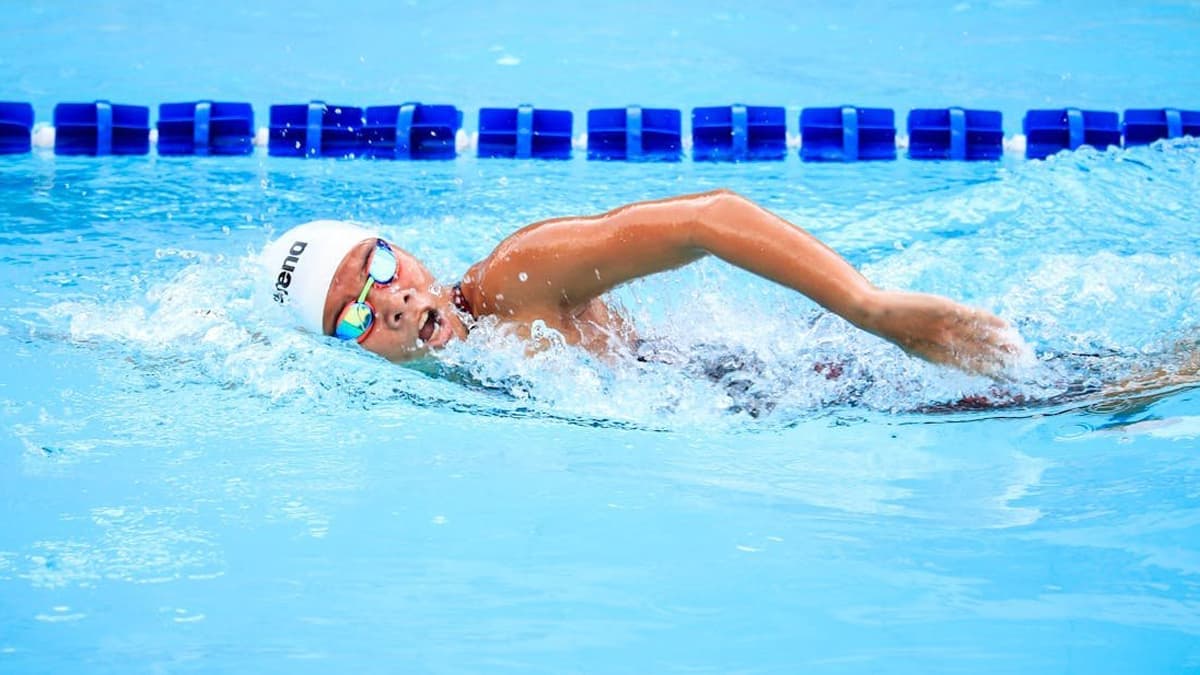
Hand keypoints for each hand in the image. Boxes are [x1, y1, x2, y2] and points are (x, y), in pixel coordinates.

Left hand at [861, 290, 1028, 378]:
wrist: (876, 314)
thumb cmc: (895, 331)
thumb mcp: (916, 347)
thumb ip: (936, 353)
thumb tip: (953, 357)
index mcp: (938, 359)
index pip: (972, 369)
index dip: (992, 373)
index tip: (1008, 377)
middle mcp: (945, 345)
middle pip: (982, 356)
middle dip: (1004, 361)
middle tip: (1024, 365)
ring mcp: (946, 327)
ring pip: (983, 338)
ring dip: (1004, 344)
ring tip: (1021, 348)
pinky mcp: (946, 309)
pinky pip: (974, 317)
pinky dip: (992, 322)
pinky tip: (1006, 327)